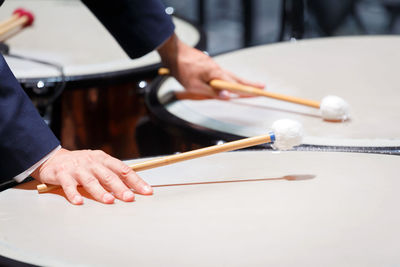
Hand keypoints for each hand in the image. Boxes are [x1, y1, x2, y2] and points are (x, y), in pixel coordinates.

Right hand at [31, 148, 152, 204]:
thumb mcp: (98, 164)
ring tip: (109, 201)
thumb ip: (112, 174)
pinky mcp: (62, 175)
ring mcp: (77, 168)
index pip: (123, 169)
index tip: (146, 191)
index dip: (136, 180)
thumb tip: (132, 188)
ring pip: (90, 181)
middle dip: (120, 187)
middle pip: (109, 176)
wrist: (53, 158)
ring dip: (100, 191)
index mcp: (103, 159)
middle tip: (129, 198)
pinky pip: (68, 185)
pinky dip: (73, 194)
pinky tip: (79, 202)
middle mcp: (92, 162)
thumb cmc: (80, 164)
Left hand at [157, 34, 264, 98]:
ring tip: (250, 87)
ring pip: (229, 76)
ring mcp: (213, 66)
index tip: (259, 93)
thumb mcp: (194, 86)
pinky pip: (222, 74)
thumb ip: (211, 92)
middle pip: (236, 79)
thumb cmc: (182, 69)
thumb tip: (227, 97)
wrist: (174, 52)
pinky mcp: (209, 66)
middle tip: (262, 89)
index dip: (247, 90)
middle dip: (249, 85)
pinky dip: (229, 79)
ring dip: (240, 82)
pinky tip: (228, 83)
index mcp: (216, 74)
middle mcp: (217, 69)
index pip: (235, 85)